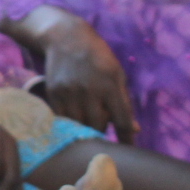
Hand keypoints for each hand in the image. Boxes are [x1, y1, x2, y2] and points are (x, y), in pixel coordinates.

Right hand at [39, 18, 138, 142]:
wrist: (66, 38)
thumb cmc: (98, 57)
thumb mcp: (117, 74)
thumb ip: (124, 102)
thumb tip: (135, 130)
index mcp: (110, 85)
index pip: (122, 121)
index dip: (126, 139)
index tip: (128, 151)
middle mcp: (89, 91)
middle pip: (99, 126)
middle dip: (103, 132)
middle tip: (104, 134)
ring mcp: (69, 93)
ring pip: (80, 125)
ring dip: (86, 128)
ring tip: (88, 125)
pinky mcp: (54, 93)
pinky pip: (63, 118)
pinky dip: (70, 122)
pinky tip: (74, 118)